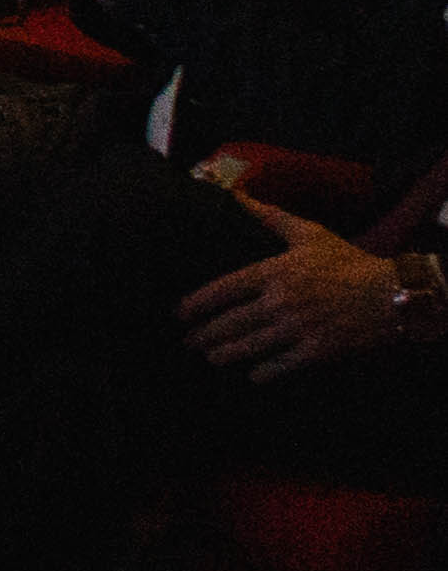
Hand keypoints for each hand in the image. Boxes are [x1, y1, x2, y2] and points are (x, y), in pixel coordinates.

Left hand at [179, 207, 420, 379]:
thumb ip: (271, 216)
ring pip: (252, 346)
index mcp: (274, 272)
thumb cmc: (349, 262)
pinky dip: (265, 373)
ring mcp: (299, 328)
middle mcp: (282, 301)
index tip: (179, 313)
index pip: (224, 289)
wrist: (392, 294)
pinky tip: (254, 376)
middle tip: (189, 342)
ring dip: (226, 355)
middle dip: (206, 335)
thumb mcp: (309, 234)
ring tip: (211, 358)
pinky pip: (283, 365)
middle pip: (232, 323)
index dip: (197, 303)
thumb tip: (237, 194)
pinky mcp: (319, 351)